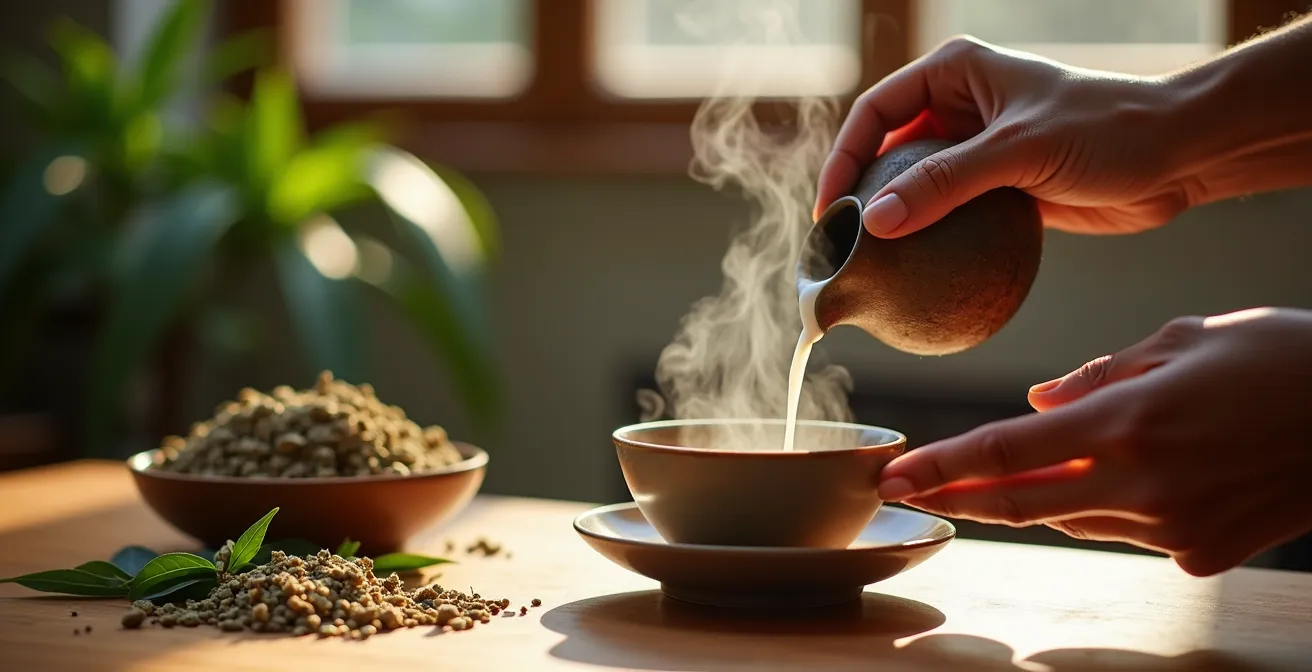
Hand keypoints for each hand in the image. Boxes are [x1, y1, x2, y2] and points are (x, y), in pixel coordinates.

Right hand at [813, 36, 1201, 237]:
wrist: (1179, 154)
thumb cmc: (1106, 131)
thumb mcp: (1019, 152)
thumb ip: (945, 183)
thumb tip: (876, 221)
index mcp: (953, 73)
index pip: (875, 113)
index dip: (843, 160)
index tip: (831, 212)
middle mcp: (958, 107)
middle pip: (886, 152)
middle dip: (861, 197)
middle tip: (840, 247)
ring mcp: (977, 150)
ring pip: (916, 188)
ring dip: (894, 226)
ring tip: (868, 268)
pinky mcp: (998, 187)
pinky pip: (950, 218)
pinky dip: (932, 245)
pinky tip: (918, 278)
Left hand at [875, 307, 1311, 576]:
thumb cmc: (1281, 357)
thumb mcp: (1182, 339)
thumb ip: (1099, 374)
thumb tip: (1038, 398)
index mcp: (1130, 421)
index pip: (1006, 452)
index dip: (941, 468)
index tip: (892, 476)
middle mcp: (1143, 483)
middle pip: (1020, 502)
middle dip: (954, 498)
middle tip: (904, 493)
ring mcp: (1173, 527)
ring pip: (1069, 518)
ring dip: (1027, 499)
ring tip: (987, 478)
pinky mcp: (1202, 553)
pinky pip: (1123, 532)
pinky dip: (1096, 506)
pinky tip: (1100, 480)